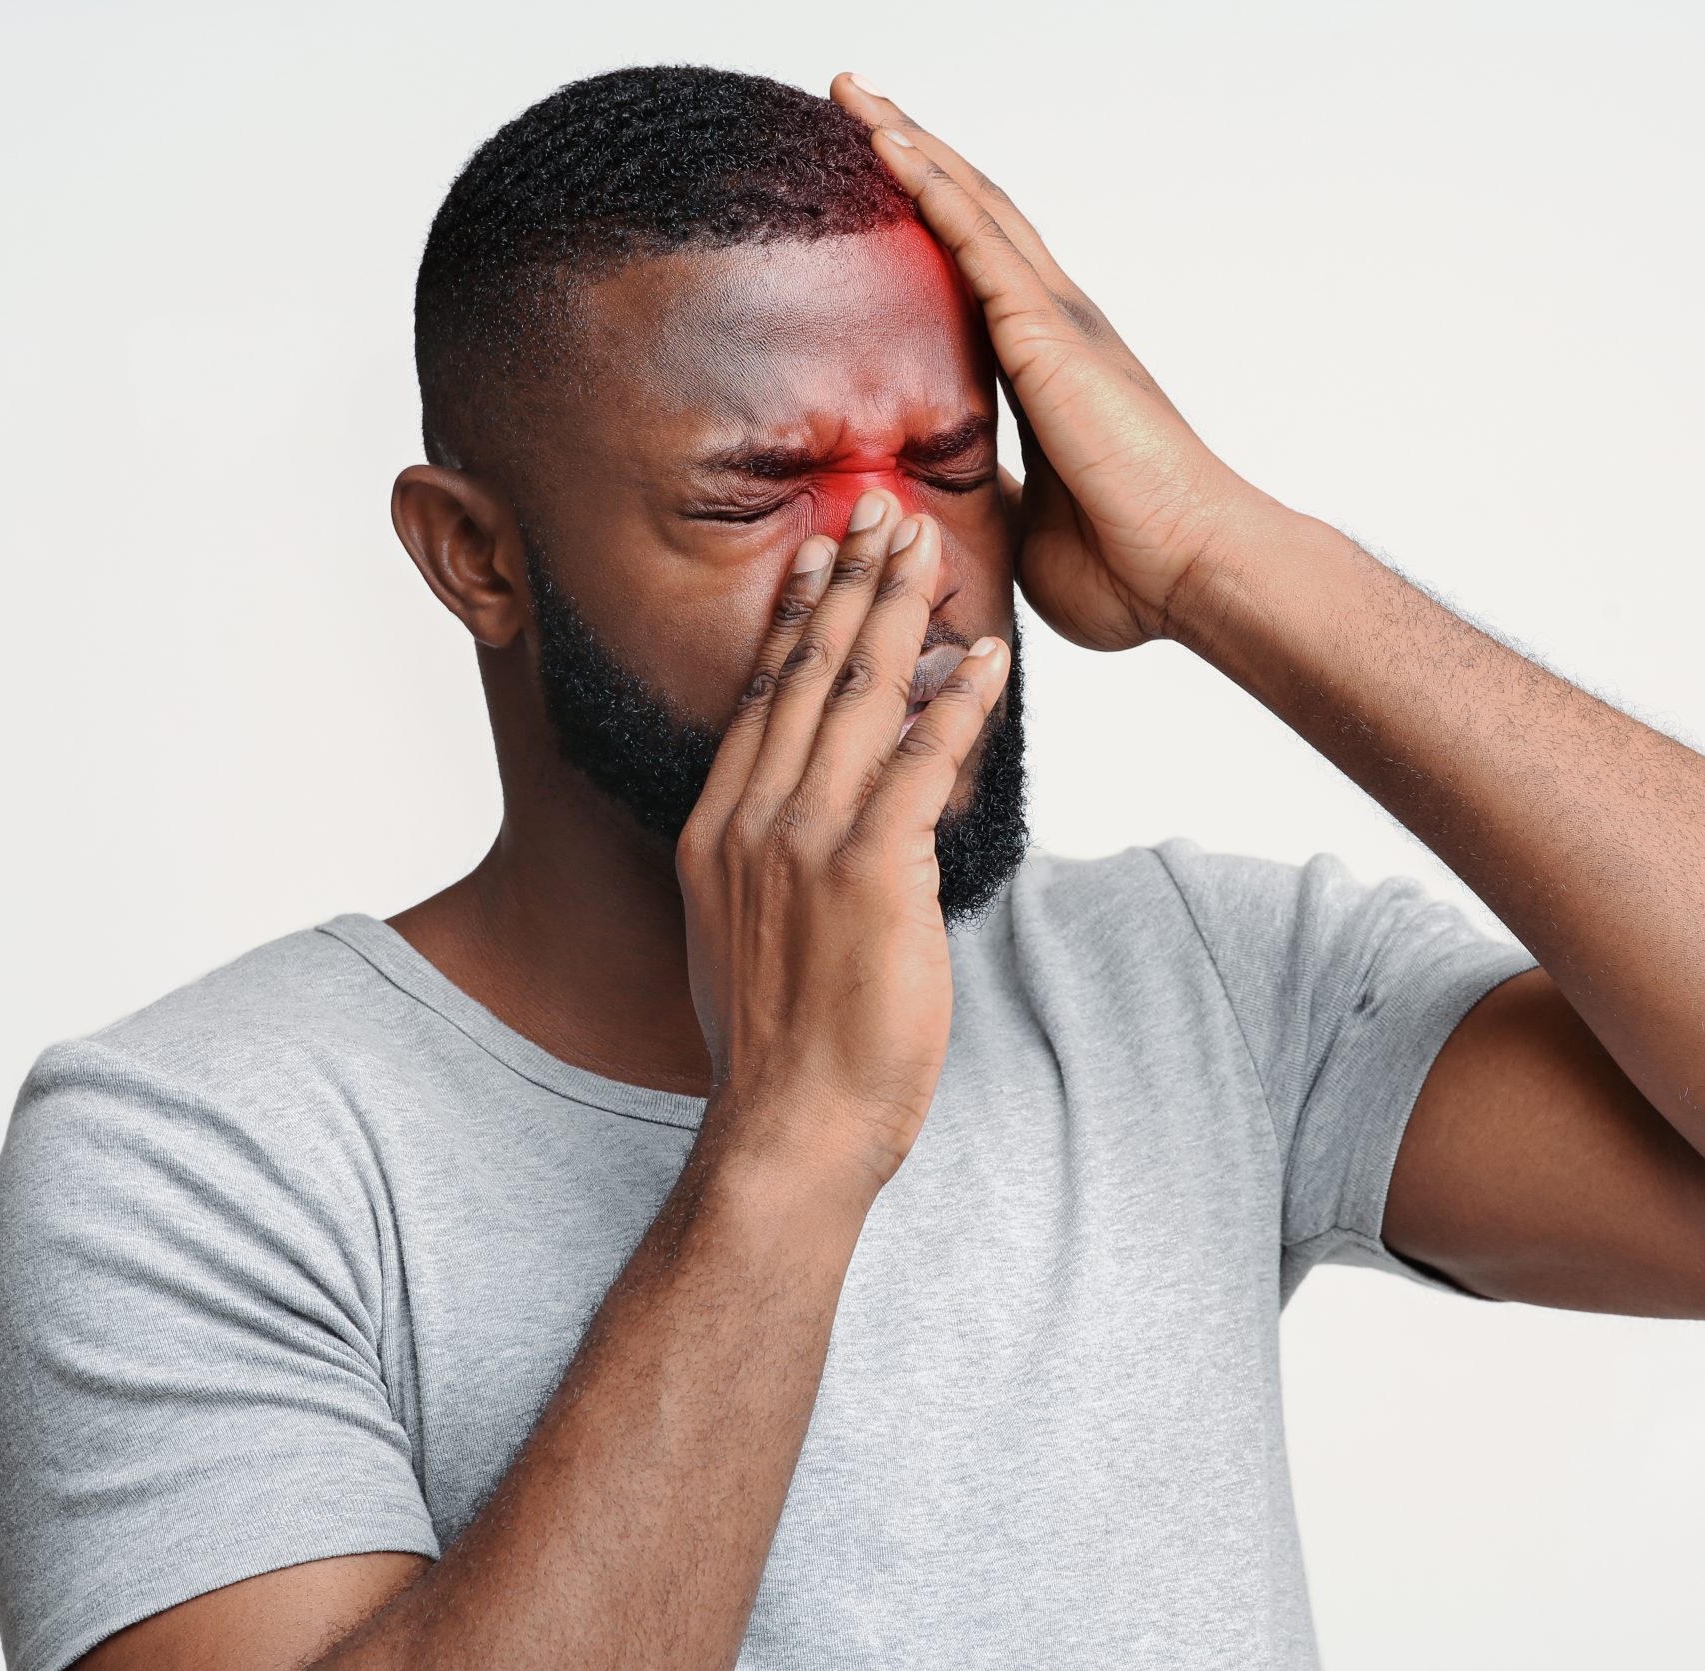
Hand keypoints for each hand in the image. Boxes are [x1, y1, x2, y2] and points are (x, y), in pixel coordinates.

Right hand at [676, 492, 1011, 1193]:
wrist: (787, 1127)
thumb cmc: (779, 1052)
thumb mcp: (744, 941)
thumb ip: (765, 871)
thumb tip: (798, 842)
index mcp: (717, 832)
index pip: (761, 699)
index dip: (795, 618)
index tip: (818, 555)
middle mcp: (751, 821)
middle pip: (806, 674)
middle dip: (849, 583)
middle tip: (882, 509)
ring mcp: (804, 844)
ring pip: (856, 698)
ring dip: (900, 614)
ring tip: (933, 548)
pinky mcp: (869, 874)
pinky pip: (917, 766)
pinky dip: (955, 706)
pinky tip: (987, 660)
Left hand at [833, 73, 1275, 652]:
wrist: (1192, 576)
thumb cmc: (1129, 573)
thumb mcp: (1027, 525)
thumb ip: (988, 493)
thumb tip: (941, 496)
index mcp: (1049, 369)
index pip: (975, 273)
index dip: (930, 220)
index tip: (878, 181)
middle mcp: (1056, 327)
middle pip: (973, 214)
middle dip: (914, 154)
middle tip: (855, 101)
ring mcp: (1056, 322)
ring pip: (972, 206)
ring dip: (911, 146)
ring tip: (856, 93)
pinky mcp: (1048, 334)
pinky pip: (976, 241)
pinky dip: (930, 187)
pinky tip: (888, 145)